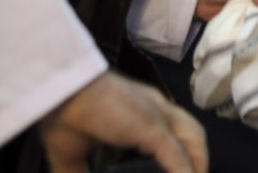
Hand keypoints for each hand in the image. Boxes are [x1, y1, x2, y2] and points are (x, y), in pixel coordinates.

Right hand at [38, 71, 207, 172]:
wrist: (59, 92)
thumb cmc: (63, 115)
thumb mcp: (73, 152)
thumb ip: (81, 172)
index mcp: (142, 110)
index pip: (174, 131)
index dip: (183, 152)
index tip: (180, 170)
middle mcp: (157, 108)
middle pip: (191, 132)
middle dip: (198, 157)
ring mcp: (156, 115)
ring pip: (191, 139)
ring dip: (198, 163)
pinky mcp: (151, 126)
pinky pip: (175, 154)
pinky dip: (184, 170)